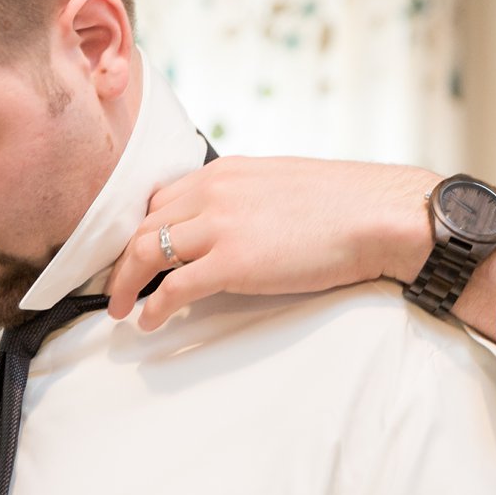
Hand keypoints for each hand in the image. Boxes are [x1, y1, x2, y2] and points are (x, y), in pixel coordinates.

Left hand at [106, 156, 439, 329]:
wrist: (379, 215)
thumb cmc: (344, 205)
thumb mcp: (282, 184)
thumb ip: (247, 198)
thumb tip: (232, 225)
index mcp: (226, 172)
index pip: (162, 198)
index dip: (140, 229)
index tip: (133, 253)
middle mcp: (214, 191)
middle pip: (144, 224)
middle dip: (123, 259)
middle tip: (117, 286)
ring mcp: (220, 226)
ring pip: (146, 253)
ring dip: (126, 284)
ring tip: (121, 308)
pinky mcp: (232, 262)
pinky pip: (174, 288)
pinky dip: (154, 308)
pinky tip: (149, 323)